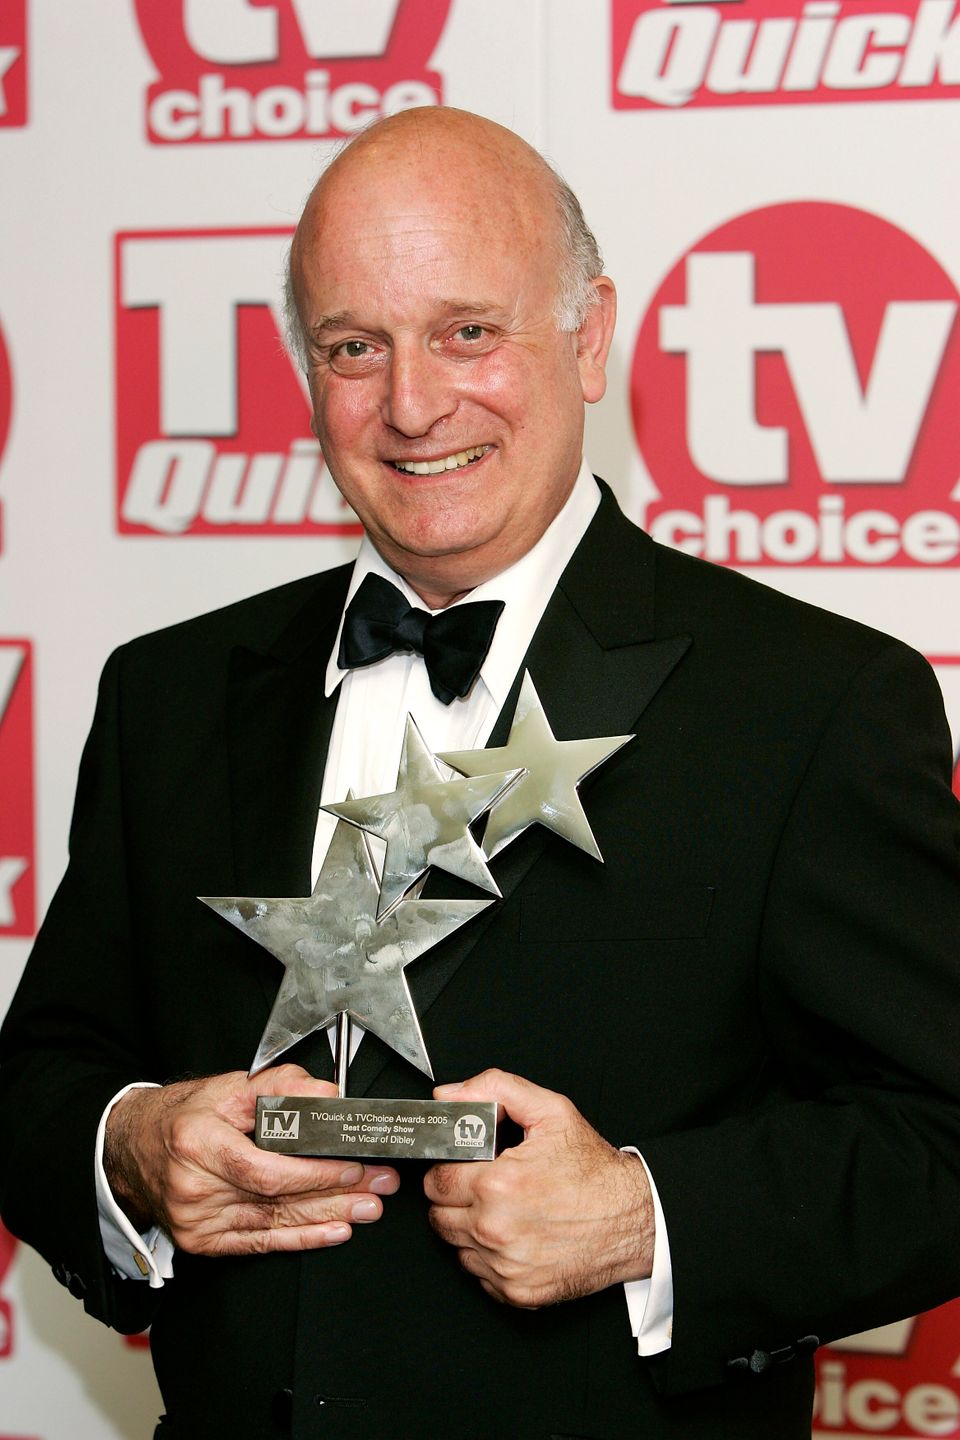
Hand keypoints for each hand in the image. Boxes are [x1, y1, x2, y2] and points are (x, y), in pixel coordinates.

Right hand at [104, 1065, 398, 1255]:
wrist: (132, 1147)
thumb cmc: (186, 1115)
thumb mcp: (229, 1087)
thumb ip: (281, 1087)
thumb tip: (328, 1095)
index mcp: (197, 1142)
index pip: (264, 1168)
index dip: (312, 1173)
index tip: (352, 1164)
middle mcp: (193, 1186)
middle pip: (275, 1199)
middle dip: (336, 1193)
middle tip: (378, 1186)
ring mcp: (195, 1220)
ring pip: (273, 1224)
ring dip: (327, 1217)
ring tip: (368, 1208)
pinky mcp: (201, 1241)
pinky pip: (258, 1244)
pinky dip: (299, 1239)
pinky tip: (333, 1231)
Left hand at [424, 1068, 654, 1307]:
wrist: (633, 1218)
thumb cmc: (594, 1170)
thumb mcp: (550, 1111)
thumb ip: (495, 1090)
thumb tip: (450, 1096)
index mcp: (498, 1184)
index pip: (435, 1181)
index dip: (448, 1168)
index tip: (465, 1166)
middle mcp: (496, 1229)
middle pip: (438, 1216)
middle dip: (455, 1198)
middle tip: (484, 1186)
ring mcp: (505, 1266)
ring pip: (455, 1246)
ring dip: (469, 1229)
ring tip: (503, 1210)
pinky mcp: (517, 1292)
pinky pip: (478, 1275)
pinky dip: (489, 1258)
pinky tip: (514, 1237)